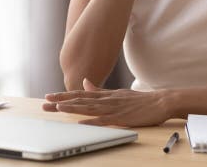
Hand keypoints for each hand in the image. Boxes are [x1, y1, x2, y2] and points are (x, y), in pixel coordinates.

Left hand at [43, 78, 172, 126]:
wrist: (160, 101)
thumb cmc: (140, 100)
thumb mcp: (117, 93)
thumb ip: (100, 90)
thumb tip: (85, 83)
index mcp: (105, 94)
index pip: (81, 94)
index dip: (64, 95)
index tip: (49, 96)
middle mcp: (107, 99)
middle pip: (81, 99)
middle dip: (62, 101)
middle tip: (46, 102)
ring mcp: (114, 107)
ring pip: (89, 108)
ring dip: (73, 108)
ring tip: (58, 108)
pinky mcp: (122, 117)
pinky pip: (104, 120)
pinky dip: (92, 121)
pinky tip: (81, 122)